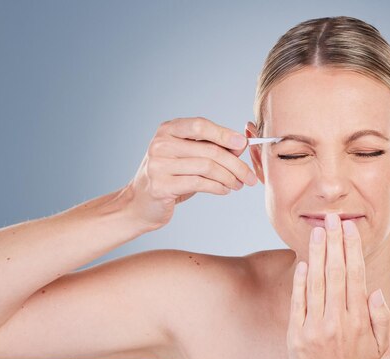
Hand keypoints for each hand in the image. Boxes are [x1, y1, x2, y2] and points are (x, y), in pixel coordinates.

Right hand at [121, 116, 257, 230]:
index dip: (224, 134)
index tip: (243, 143)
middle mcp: (161, 144)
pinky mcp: (161, 186)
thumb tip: (241, 144)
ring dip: (229, 178)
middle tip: (249, 176)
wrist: (140, 203)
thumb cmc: (170, 177)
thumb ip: (212, 147)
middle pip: (208, 150)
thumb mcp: (189, 157)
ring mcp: (158, 165)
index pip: (200, 125)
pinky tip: (225, 190)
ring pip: (207, 167)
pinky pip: (199, 184)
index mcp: (168, 130)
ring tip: (238, 185)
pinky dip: (218, 187)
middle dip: (235, 164)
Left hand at [286, 213, 389, 358]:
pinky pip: (298, 302)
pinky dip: (300, 281)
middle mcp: (337, 321)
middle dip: (334, 242)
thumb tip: (375, 289)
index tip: (350, 228)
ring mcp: (314, 328)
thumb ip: (381, 316)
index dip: (352, 248)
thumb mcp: (381, 345)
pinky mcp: (296, 336)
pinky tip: (303, 263)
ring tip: (317, 232)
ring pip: (316, 282)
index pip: (355, 275)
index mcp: (359, 320)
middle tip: (332, 218)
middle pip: (335, 272)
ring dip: (316, 254)